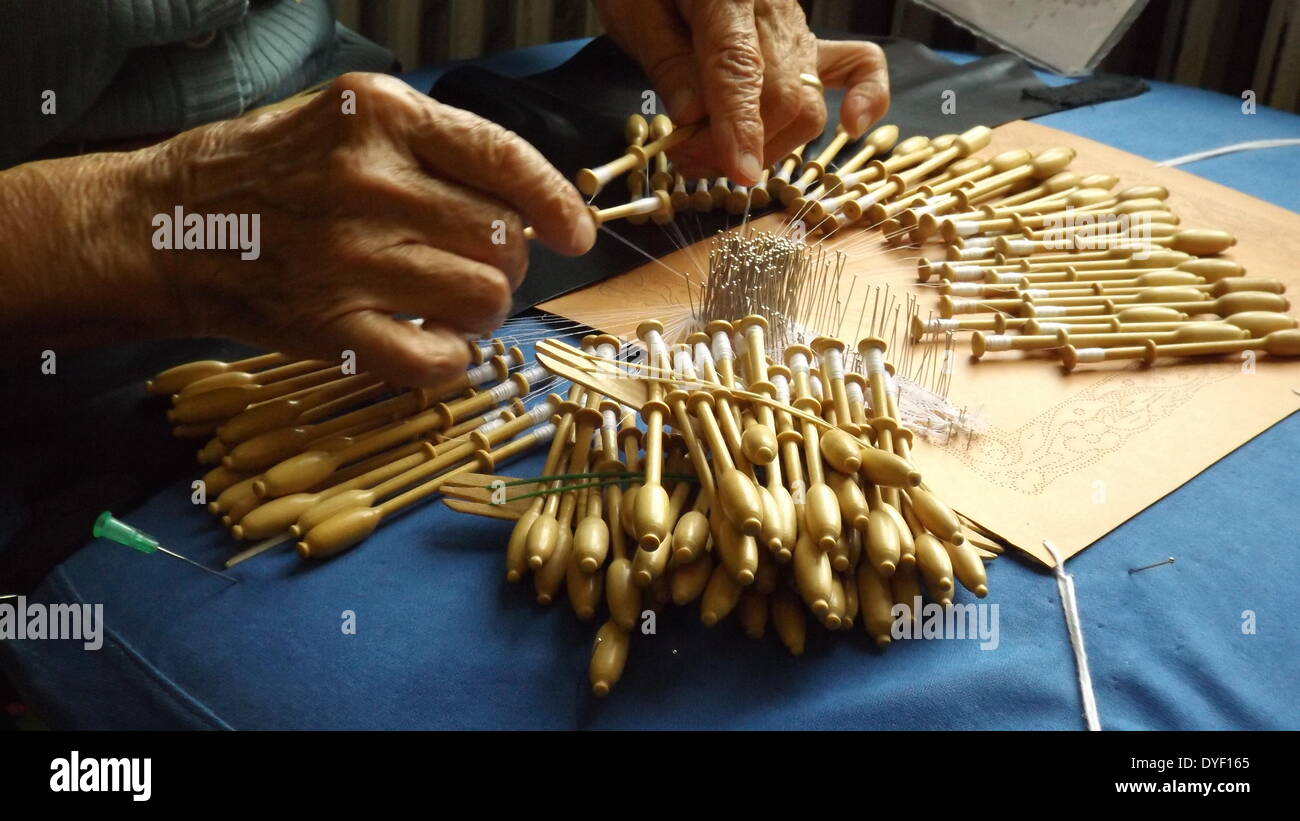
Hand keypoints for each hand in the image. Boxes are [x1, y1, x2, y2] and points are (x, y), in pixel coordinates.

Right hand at [0, 72, 594, 386]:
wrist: (164, 227)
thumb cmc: (267, 172)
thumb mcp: (345, 121)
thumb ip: (432, 147)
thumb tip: (528, 203)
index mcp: (380, 118)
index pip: (504, 159)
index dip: (556, 203)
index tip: (577, 235)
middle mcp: (368, 183)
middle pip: (502, 240)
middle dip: (508, 263)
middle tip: (478, 267)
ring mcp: (348, 259)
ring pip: (483, 299)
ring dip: (482, 311)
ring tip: (447, 303)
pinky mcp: (328, 329)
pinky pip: (435, 360)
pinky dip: (449, 360)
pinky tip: (429, 343)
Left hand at [595, 0, 890, 184]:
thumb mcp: (635, 12)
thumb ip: (667, 62)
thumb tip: (694, 118)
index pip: (740, 67)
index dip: (740, 126)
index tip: (739, 170)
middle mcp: (772, 9)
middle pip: (782, 95)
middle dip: (739, 146)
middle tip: (688, 159)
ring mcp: (797, 26)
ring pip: (807, 103)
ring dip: (768, 145)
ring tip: (716, 155)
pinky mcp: (807, 41)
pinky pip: (856, 66)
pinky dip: (866, 98)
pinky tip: (851, 126)